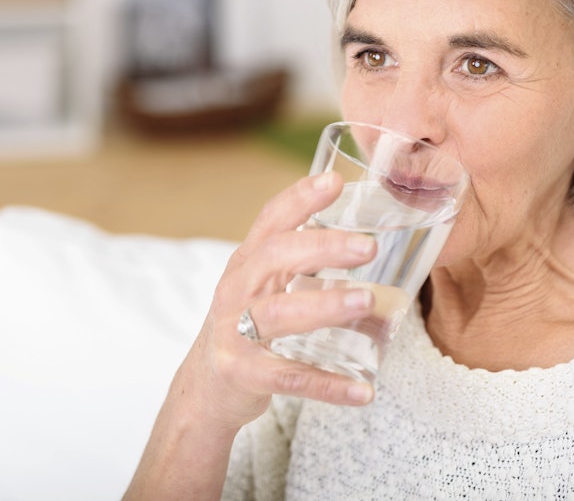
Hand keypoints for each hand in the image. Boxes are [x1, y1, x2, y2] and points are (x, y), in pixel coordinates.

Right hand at [181, 170, 378, 430]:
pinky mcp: (242, 373)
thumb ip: (301, 262)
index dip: (299, 198)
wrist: (205, 389)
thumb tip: (369, 241)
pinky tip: (363, 391)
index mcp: (247, 263)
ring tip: (369, 302)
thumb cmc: (247, 326)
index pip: (270, 221)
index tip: (334, 181)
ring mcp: (235, 332)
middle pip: (274, 257)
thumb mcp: (263, 286)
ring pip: (280, 313)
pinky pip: (288, 377)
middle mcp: (237, 291)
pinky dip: (327, 385)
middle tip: (368, 247)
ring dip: (326, 306)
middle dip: (321, 247)